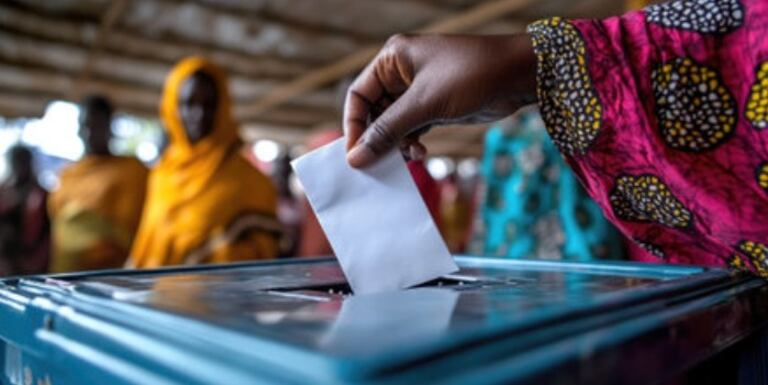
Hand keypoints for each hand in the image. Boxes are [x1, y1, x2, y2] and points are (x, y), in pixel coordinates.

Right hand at [344, 33, 536, 167]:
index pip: (358, 95)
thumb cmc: (472, 76)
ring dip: (396, 144)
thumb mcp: (426, 104)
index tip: (355, 155)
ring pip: (393, 124)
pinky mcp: (436, 106)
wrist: (519, 75)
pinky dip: (412, 143)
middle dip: (377, 138)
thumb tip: (356, 157)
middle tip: (378, 165)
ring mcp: (419, 91)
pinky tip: (420, 153)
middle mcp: (402, 72)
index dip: (353, 126)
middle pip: (374, 112)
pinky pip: (412, 129)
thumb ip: (389, 131)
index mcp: (393, 59)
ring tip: (409, 157)